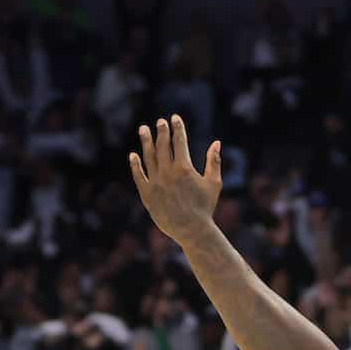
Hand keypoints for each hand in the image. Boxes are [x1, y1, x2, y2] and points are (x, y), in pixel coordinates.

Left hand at [130, 117, 223, 247]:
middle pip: (162, 145)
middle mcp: (168, 172)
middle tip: (160, 122)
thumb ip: (214, 161)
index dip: (177, 128)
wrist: (192, 231)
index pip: (179, 141)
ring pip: (148, 157)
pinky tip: (133, 155)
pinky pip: (139, 176)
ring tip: (143, 129)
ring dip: (146, 141)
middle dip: (162, 131)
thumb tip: (217, 143)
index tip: (174, 118)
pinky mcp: (147, 195)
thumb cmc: (205, 207)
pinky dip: (135, 165)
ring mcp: (156, 183)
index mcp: (184, 168)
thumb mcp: (214, 183)